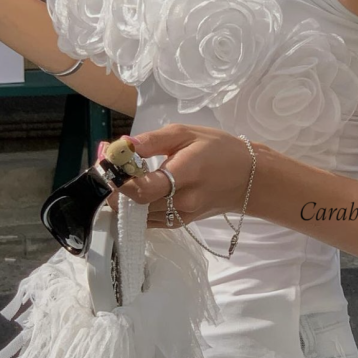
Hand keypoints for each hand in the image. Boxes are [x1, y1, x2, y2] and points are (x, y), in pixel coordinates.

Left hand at [105, 124, 256, 228]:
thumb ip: (153, 140)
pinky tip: (136, 193)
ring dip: (125, 200)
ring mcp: (182, 216)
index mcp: (186, 173)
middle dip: (117, 190)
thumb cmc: (218, 150)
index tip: (109, 168)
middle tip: (110, 173)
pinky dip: (137, 209)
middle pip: (137, 205)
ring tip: (123, 180)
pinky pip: (149, 221)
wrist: (248, 179)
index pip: (144, 189)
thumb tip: (124, 146)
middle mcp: (183, 201)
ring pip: (140, 215)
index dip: (120, 182)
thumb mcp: (187, 133)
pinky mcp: (180, 224)